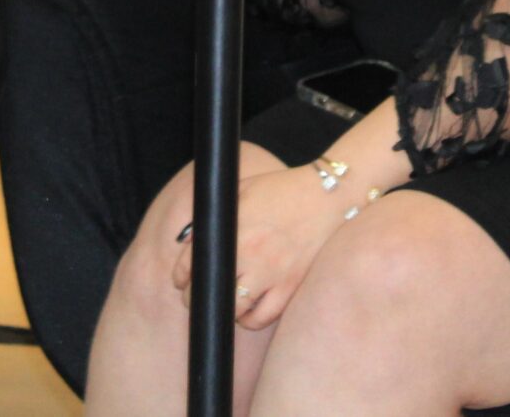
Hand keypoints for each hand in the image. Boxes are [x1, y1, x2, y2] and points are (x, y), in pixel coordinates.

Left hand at [171, 160, 349, 330]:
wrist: (328, 197)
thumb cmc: (282, 190)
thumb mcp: (242, 190)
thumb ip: (217, 214)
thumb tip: (190, 238)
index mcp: (236, 228)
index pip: (194, 261)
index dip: (182, 275)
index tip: (181, 279)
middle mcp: (251, 253)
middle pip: (211, 289)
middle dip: (196, 297)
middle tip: (195, 296)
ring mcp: (272, 273)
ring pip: (235, 309)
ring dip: (223, 310)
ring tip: (222, 305)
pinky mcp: (291, 287)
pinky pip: (263, 317)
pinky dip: (250, 319)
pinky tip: (246, 312)